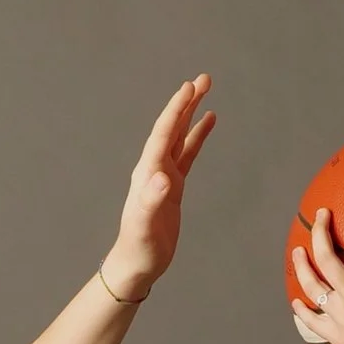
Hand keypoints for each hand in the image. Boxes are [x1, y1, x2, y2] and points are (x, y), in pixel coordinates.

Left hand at [101, 75, 217, 300]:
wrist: (137, 264)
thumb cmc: (139, 247)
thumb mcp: (145, 225)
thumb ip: (151, 200)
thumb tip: (162, 178)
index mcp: (148, 173)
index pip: (164, 134)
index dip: (176, 110)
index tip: (189, 88)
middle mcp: (154, 168)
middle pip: (172, 127)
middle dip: (186, 103)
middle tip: (204, 79)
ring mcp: (163, 175)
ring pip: (180, 136)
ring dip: (191, 113)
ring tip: (205, 91)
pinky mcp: (173, 186)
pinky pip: (187, 154)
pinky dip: (197, 137)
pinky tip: (206, 124)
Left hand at [292, 188, 343, 343]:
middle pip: (326, 256)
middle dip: (322, 231)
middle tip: (323, 215)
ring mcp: (340, 318)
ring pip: (312, 286)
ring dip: (302, 265)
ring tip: (298, 251)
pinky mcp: (337, 338)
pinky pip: (312, 321)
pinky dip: (302, 310)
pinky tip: (297, 303)